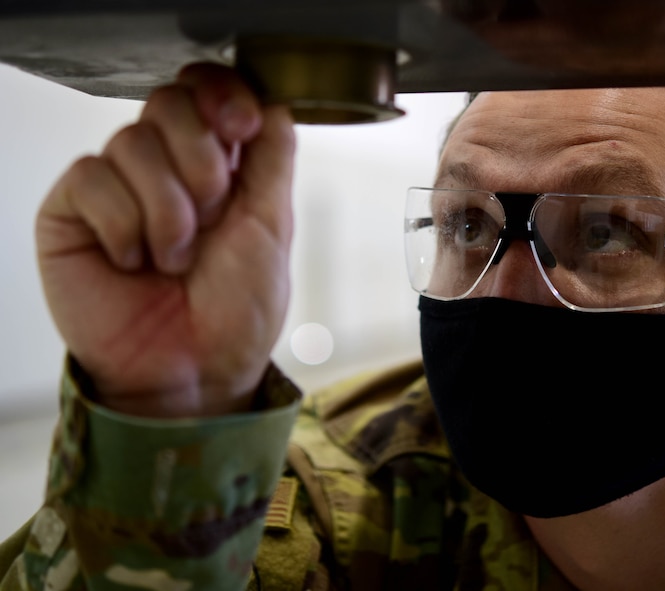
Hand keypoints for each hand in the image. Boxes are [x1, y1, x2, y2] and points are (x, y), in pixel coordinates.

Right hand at [35, 63, 295, 417]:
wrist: (195, 371)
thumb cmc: (237, 310)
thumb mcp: (271, 228)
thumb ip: (272, 160)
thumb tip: (274, 102)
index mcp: (216, 164)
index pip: (205, 91)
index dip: (221, 95)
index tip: (242, 127)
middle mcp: (164, 167)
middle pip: (169, 102)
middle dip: (201, 161)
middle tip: (213, 216)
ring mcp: (116, 186)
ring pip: (132, 142)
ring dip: (169, 210)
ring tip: (175, 260)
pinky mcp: (72, 212)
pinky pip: (92, 178)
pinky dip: (124, 226)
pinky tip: (133, 262)